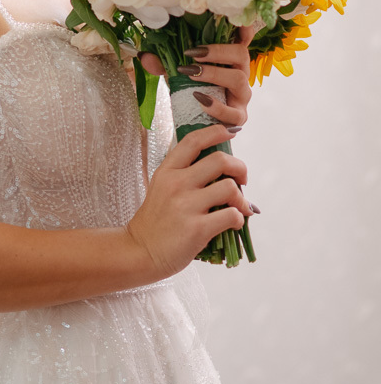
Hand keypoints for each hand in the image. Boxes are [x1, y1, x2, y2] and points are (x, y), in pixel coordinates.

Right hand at [126, 124, 253, 277]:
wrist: (140, 252)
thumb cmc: (155, 221)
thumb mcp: (161, 187)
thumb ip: (184, 174)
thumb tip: (219, 165)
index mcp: (167, 171)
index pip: (194, 140)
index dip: (217, 131)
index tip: (231, 132)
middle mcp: (177, 184)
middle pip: (220, 160)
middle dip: (240, 168)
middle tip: (243, 179)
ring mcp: (187, 206)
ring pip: (230, 187)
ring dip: (242, 198)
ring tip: (240, 206)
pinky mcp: (197, 228)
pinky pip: (231, 215)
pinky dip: (239, 218)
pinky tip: (234, 223)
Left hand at [139, 25, 253, 127]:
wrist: (196, 122)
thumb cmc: (190, 91)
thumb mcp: (176, 73)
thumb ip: (163, 64)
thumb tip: (144, 57)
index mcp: (229, 59)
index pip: (242, 38)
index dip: (242, 27)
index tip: (232, 20)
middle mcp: (241, 73)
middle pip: (241, 53)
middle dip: (217, 51)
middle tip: (192, 53)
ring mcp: (242, 95)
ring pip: (239, 79)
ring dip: (214, 74)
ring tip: (191, 73)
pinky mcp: (239, 116)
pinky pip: (234, 112)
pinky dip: (216, 106)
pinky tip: (200, 100)